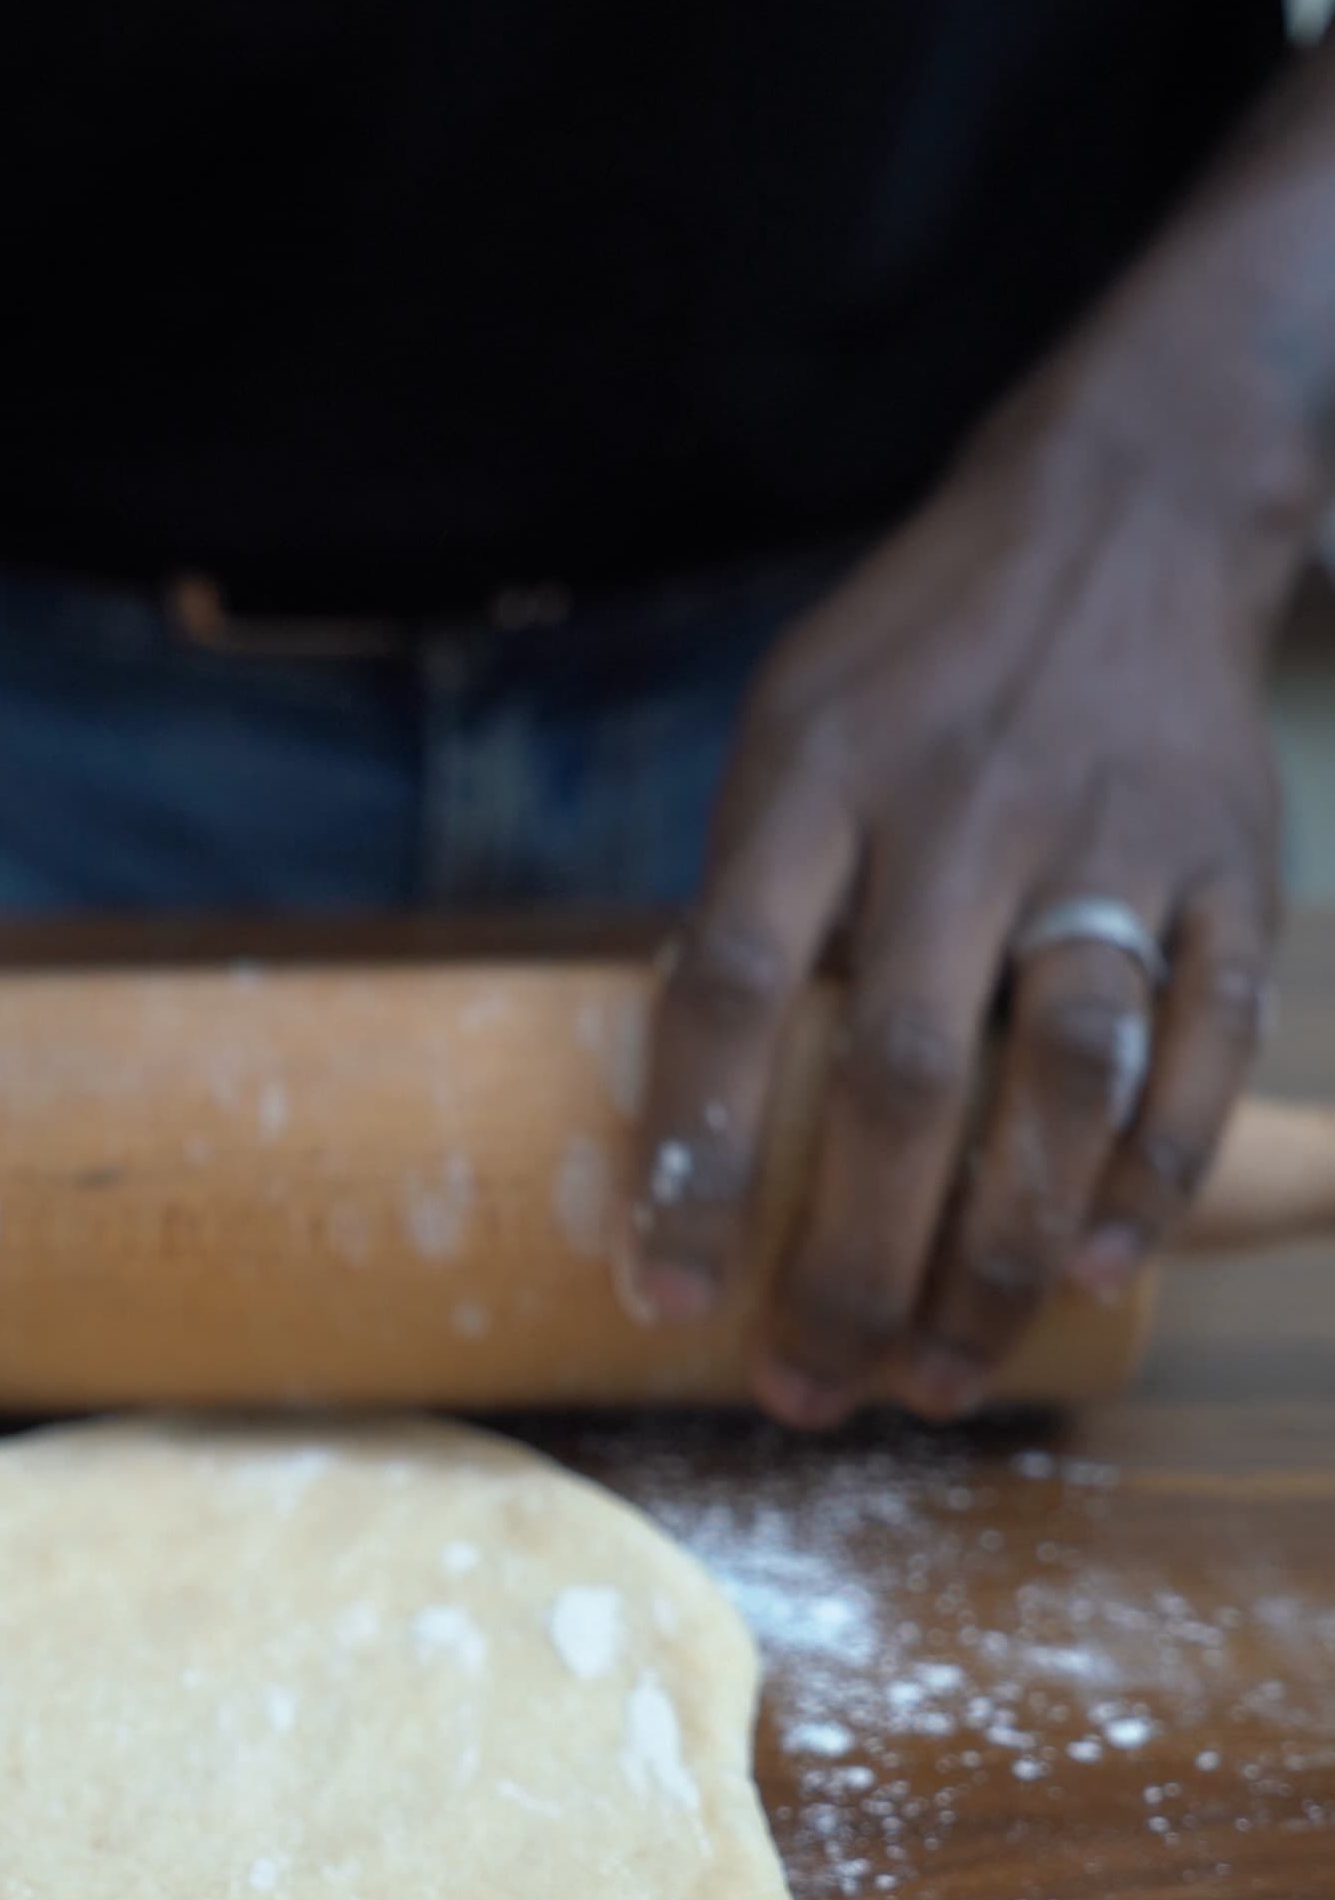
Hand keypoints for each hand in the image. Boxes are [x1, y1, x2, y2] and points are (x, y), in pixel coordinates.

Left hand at [630, 388, 1286, 1422]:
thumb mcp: (789, 735)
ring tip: (944, 1374)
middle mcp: (964, 808)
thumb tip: (697, 1131)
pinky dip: (1155, 1173)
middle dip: (851, 1262)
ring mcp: (1111, 838)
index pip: (733, 989)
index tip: (667, 1300)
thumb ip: (755, 908)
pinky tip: (1096, 1273)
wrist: (1127, 511)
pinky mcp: (1233, 866)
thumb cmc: (915, 669)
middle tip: (812, 1388)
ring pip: (1063, 1078)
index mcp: (816, 776)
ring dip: (999, 1252)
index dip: (696, 1160)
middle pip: (903, 1073)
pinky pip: (1206, 1043)